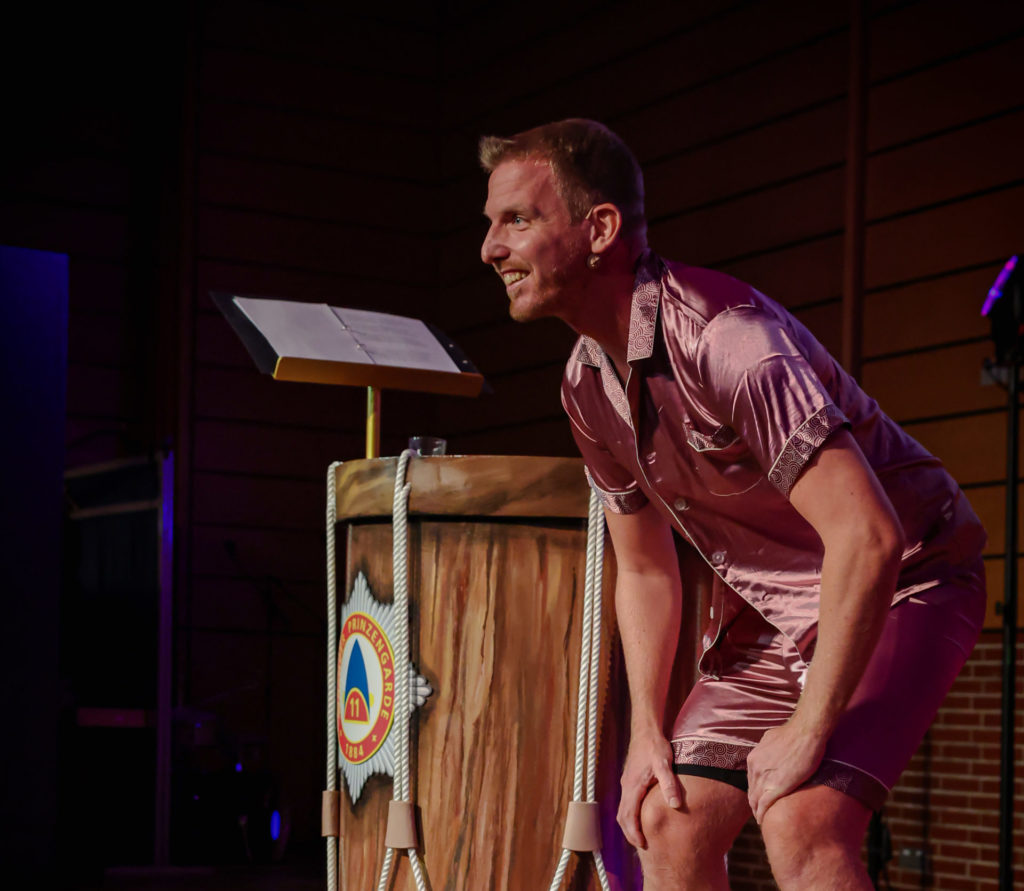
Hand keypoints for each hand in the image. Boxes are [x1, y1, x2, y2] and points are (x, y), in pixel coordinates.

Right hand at [616, 730, 681, 848]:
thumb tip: (674, 805)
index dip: (634, 833)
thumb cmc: (655, 746)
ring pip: (623, 810)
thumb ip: (669, 784)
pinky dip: (631, 815)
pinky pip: (627, 803)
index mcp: (633, 786)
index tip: (643, 845)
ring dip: (630, 825)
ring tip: (642, 836)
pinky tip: (642, 816)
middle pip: (622, 816)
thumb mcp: (665, 763)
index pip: (628, 816)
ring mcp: (627, 783)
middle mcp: (626, 787)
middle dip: (630, 833)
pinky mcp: (630, 780)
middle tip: (643, 846)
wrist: (645, 729)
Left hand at [746, 720, 826, 823]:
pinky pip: (765, 804)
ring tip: (761, 819)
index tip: (758, 799)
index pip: (751, 780)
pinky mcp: (777, 785)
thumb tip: (770, 753)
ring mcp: (764, 777)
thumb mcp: (772, 739)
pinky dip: (762, 814)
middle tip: (759, 813)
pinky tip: (763, 821)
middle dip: (754, 803)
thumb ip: (767, 749)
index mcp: (754, 758)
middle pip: (751, 791)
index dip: (754, 791)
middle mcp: (755, 767)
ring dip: (758, 811)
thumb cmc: (794, 734)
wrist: (805, 732)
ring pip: (756, 799)